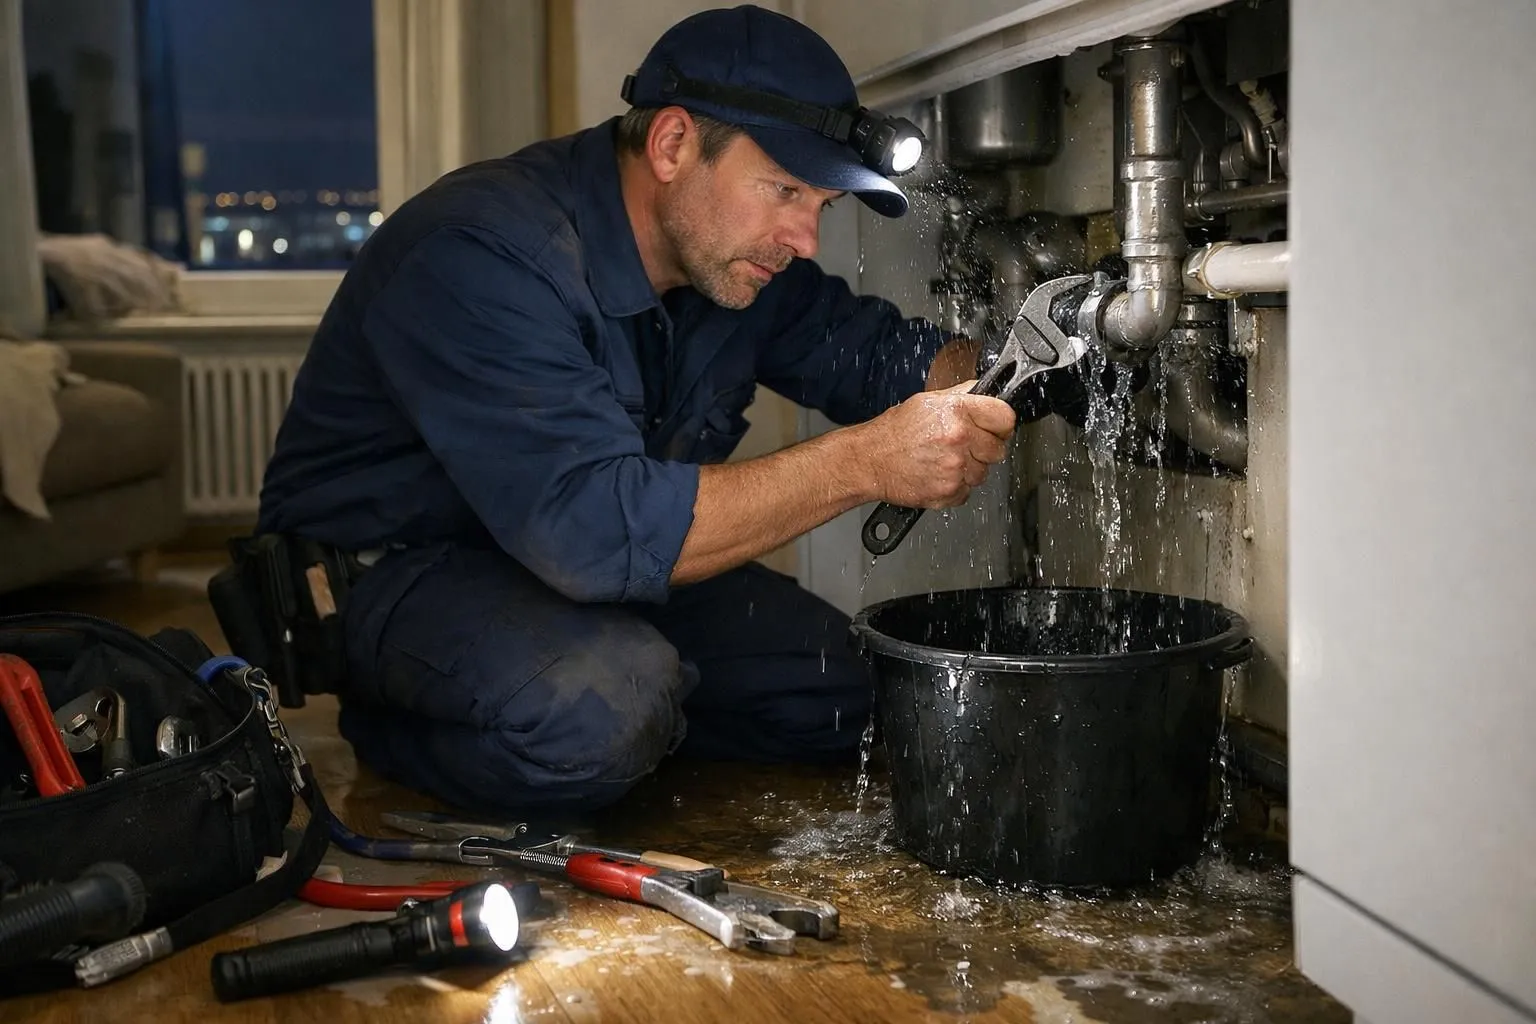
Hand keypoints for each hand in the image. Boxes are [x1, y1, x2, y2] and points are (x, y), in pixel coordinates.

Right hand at [858, 382, 1015, 507]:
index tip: (994, 429)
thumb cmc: (894, 432)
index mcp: (957, 411)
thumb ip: (961, 395)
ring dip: (969, 469)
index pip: (1005, 418)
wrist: (869, 460)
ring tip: (945, 460)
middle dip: (983, 449)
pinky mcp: (949, 491)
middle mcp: (959, 438)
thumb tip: (984, 390)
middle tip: (962, 446)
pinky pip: (968, 491)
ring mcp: (955, 467)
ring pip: (984, 473)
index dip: (1000, 424)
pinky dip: (956, 486)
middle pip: (998, 449)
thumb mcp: (927, 401)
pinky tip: (938, 474)